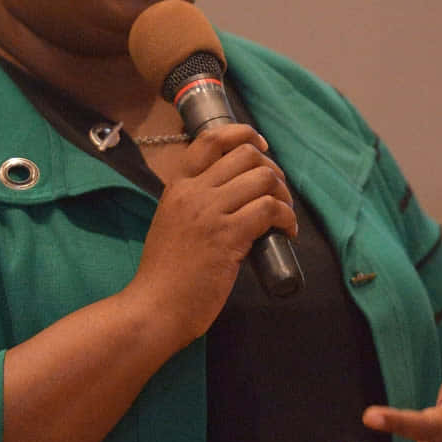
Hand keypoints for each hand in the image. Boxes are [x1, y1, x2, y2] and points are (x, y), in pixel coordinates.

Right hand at [125, 123, 297, 345]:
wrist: (154, 307)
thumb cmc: (164, 274)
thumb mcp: (172, 223)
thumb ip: (194, 205)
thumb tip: (231, 196)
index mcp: (178, 186)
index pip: (210, 139)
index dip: (242, 134)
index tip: (260, 147)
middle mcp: (193, 191)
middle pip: (246, 155)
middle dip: (272, 170)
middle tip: (277, 193)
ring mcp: (210, 212)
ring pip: (263, 179)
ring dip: (283, 195)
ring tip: (284, 214)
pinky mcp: (228, 236)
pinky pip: (269, 210)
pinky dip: (286, 218)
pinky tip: (287, 231)